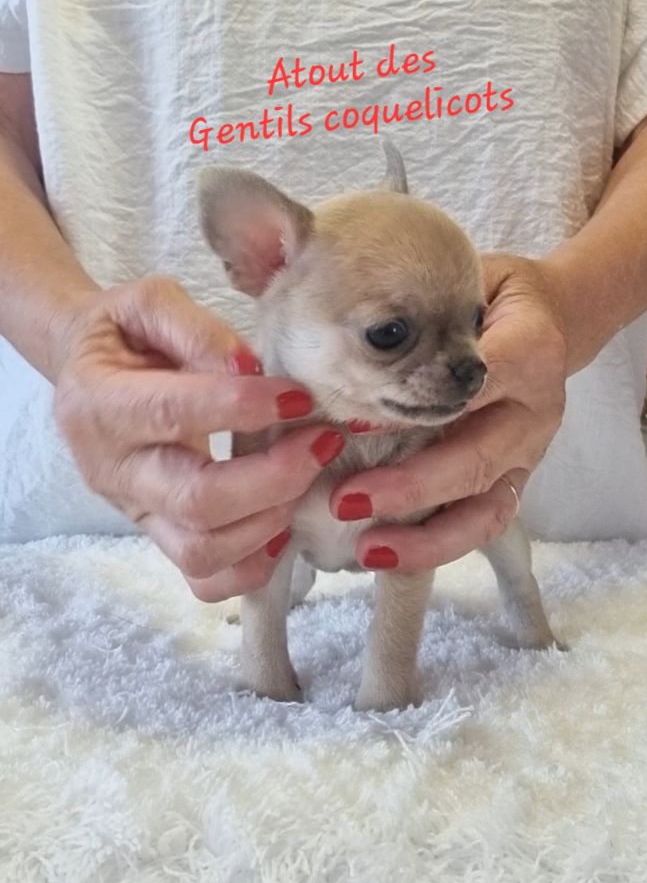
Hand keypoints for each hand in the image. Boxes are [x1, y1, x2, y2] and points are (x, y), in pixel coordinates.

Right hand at [53, 276, 343, 599]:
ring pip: (202, 551)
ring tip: (306, 479)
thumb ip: (195, 329)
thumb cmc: (125, 334)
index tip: (300, 397)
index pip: (175, 413)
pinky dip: (253, 564)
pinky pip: (205, 578)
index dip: (243, 408)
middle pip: (197, 501)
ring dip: (270, 522)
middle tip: (322, 443)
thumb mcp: (146, 303)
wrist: (87, 373)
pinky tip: (282, 524)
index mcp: (100, 404)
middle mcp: (114, 470)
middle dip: (275, 478)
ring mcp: (136, 512)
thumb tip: (249, 370)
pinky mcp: (158, 535)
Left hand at [329, 254, 567, 571]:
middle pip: (475, 459)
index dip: (411, 411)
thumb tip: (345, 335)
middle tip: (344, 500)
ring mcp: (531, 450)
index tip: (349, 424)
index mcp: (530, 349)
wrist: (553, 315)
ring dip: (427, 536)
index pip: (468, 388)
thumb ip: (426, 310)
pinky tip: (389, 553)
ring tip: (369, 549)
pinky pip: (486, 522)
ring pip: (486, 507)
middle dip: (409, 487)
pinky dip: (439, 544)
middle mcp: (537, 408)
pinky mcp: (520, 477)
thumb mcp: (466, 279)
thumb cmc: (491, 296)